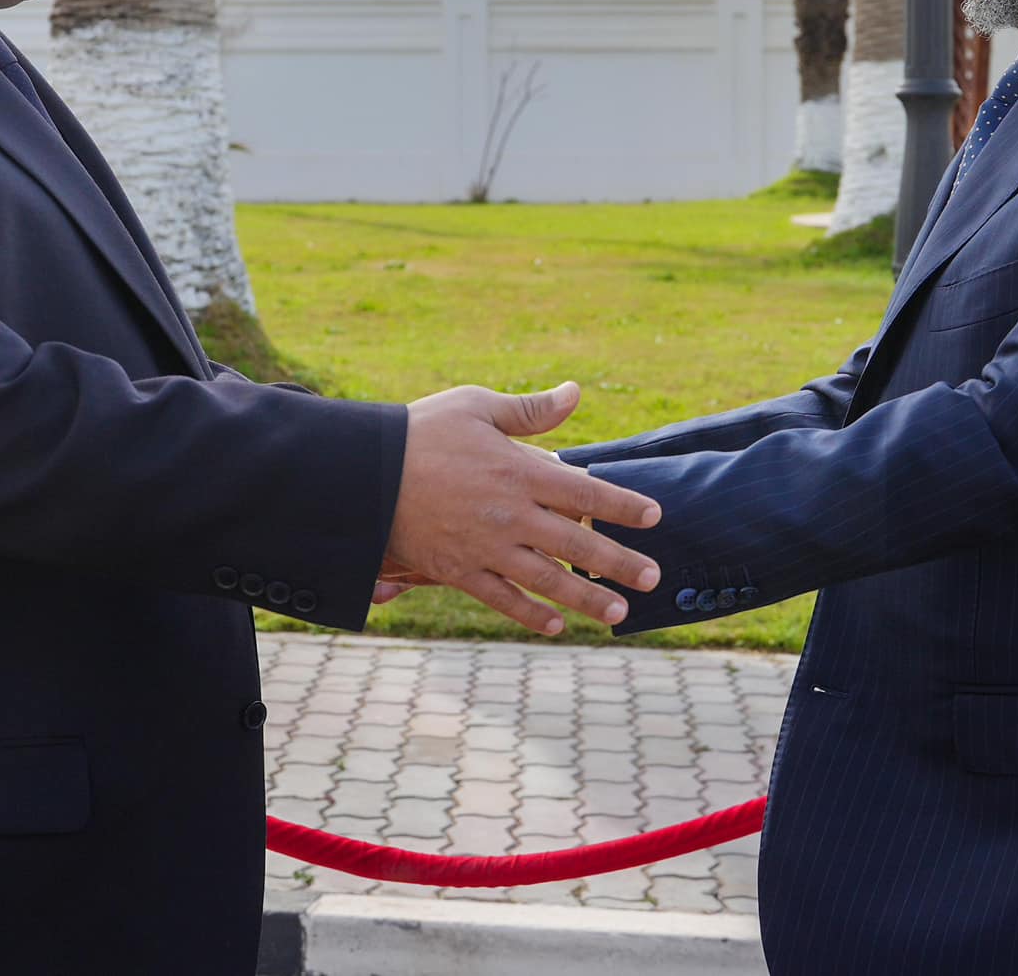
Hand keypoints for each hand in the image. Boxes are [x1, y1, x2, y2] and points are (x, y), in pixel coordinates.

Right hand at [383, 381, 661, 634]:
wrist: (362, 474)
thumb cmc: (421, 432)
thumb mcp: (476, 407)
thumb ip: (530, 410)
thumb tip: (575, 393)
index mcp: (519, 471)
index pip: (586, 492)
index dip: (623, 506)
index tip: (654, 517)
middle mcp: (511, 515)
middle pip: (578, 545)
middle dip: (621, 563)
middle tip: (654, 578)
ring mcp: (486, 548)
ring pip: (548, 580)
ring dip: (588, 599)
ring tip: (619, 612)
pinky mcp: (459, 571)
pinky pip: (503, 599)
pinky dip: (531, 614)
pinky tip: (556, 624)